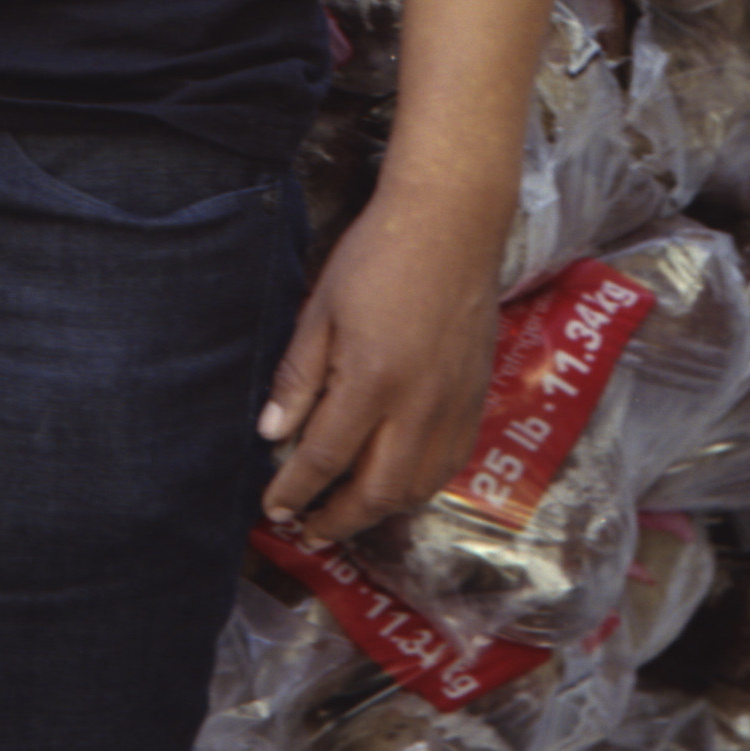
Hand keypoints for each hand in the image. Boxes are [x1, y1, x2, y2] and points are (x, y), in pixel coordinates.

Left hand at [257, 178, 501, 543]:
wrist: (451, 222)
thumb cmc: (378, 256)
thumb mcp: (320, 309)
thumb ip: (298, 377)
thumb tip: (272, 434)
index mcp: (372, 380)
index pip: (326, 458)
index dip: (295, 490)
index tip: (273, 508)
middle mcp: (419, 405)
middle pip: (378, 490)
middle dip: (339, 519)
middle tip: (309, 528)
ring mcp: (454, 406)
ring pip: (419, 486)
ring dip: (380, 509)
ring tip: (348, 511)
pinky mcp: (477, 398)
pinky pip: (450, 464)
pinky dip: (420, 485)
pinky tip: (397, 480)